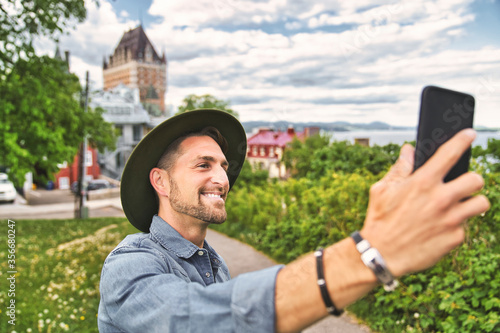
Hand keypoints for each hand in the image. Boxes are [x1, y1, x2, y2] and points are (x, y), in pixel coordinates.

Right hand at [361, 129, 489, 276]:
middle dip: (471, 180)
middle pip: (476, 179)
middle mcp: (441, 199)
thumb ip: (400, 169)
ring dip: (472, 203)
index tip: (470, 134)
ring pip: (482, 203)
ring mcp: (451, 220)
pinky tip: (440, 230)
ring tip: (460, 207)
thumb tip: (408, 150)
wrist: (381, 254)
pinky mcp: (455, 238)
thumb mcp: (383, 190)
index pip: (450, 153)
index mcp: (423, 182)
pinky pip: (465, 227)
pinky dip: (455, 227)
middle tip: (461, 185)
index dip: (463, 139)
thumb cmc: (380, 219)